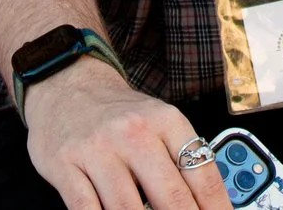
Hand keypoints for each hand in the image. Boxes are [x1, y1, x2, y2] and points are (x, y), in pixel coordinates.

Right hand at [22, 57, 232, 209]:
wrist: (67, 85)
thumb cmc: (119, 113)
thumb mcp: (159, 122)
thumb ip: (183, 158)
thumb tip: (209, 203)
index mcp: (166, 121)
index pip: (202, 175)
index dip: (216, 209)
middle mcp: (133, 133)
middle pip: (170, 198)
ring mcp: (98, 150)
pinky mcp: (66, 166)